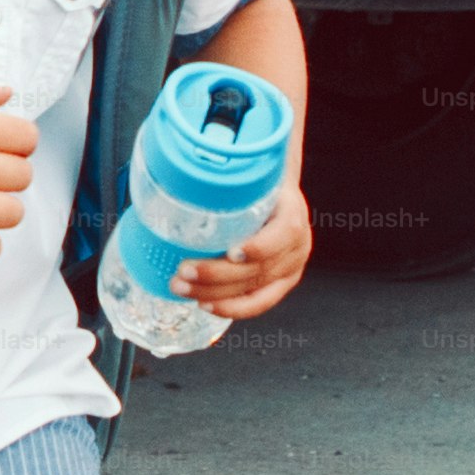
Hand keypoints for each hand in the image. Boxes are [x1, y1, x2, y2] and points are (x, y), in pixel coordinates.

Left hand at [174, 181, 308, 320]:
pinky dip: (232, 308)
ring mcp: (291, 268)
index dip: (259, 246)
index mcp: (292, 212)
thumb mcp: (249, 175)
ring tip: (181, 287)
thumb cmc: (255, 184)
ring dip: (215, 294)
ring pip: (254, 289)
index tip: (231, 251)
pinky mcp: (282, 284)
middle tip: (182, 271)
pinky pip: (259, 303)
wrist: (275, 196)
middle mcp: (298, 244)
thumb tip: (177, 166)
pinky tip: (206, 304)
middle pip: (260, 267)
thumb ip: (224, 175)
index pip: (284, 232)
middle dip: (217, 275)